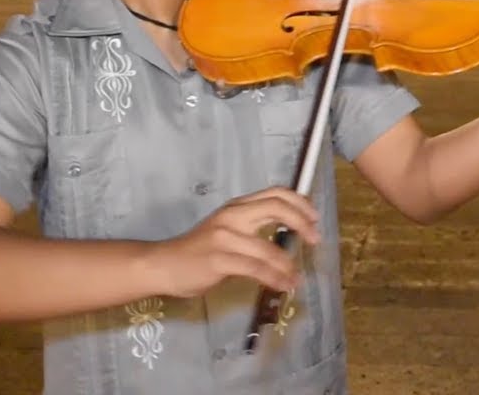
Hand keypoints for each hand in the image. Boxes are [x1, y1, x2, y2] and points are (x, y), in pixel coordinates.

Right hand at [144, 187, 320, 297]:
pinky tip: (283, 285)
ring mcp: (225, 237)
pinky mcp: (218, 259)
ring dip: (288, 264)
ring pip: (268, 247)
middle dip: (302, 222)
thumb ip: (253, 226)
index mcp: (237, 207)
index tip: (314, 218)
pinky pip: (255, 268)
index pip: (275, 193)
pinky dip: (275, 278)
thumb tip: (289, 232)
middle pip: (276, 207)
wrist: (163, 264)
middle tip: (315, 239)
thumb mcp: (227, 229)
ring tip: (297, 277)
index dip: (299, 202)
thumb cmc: (198, 250)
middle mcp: (233, 215)